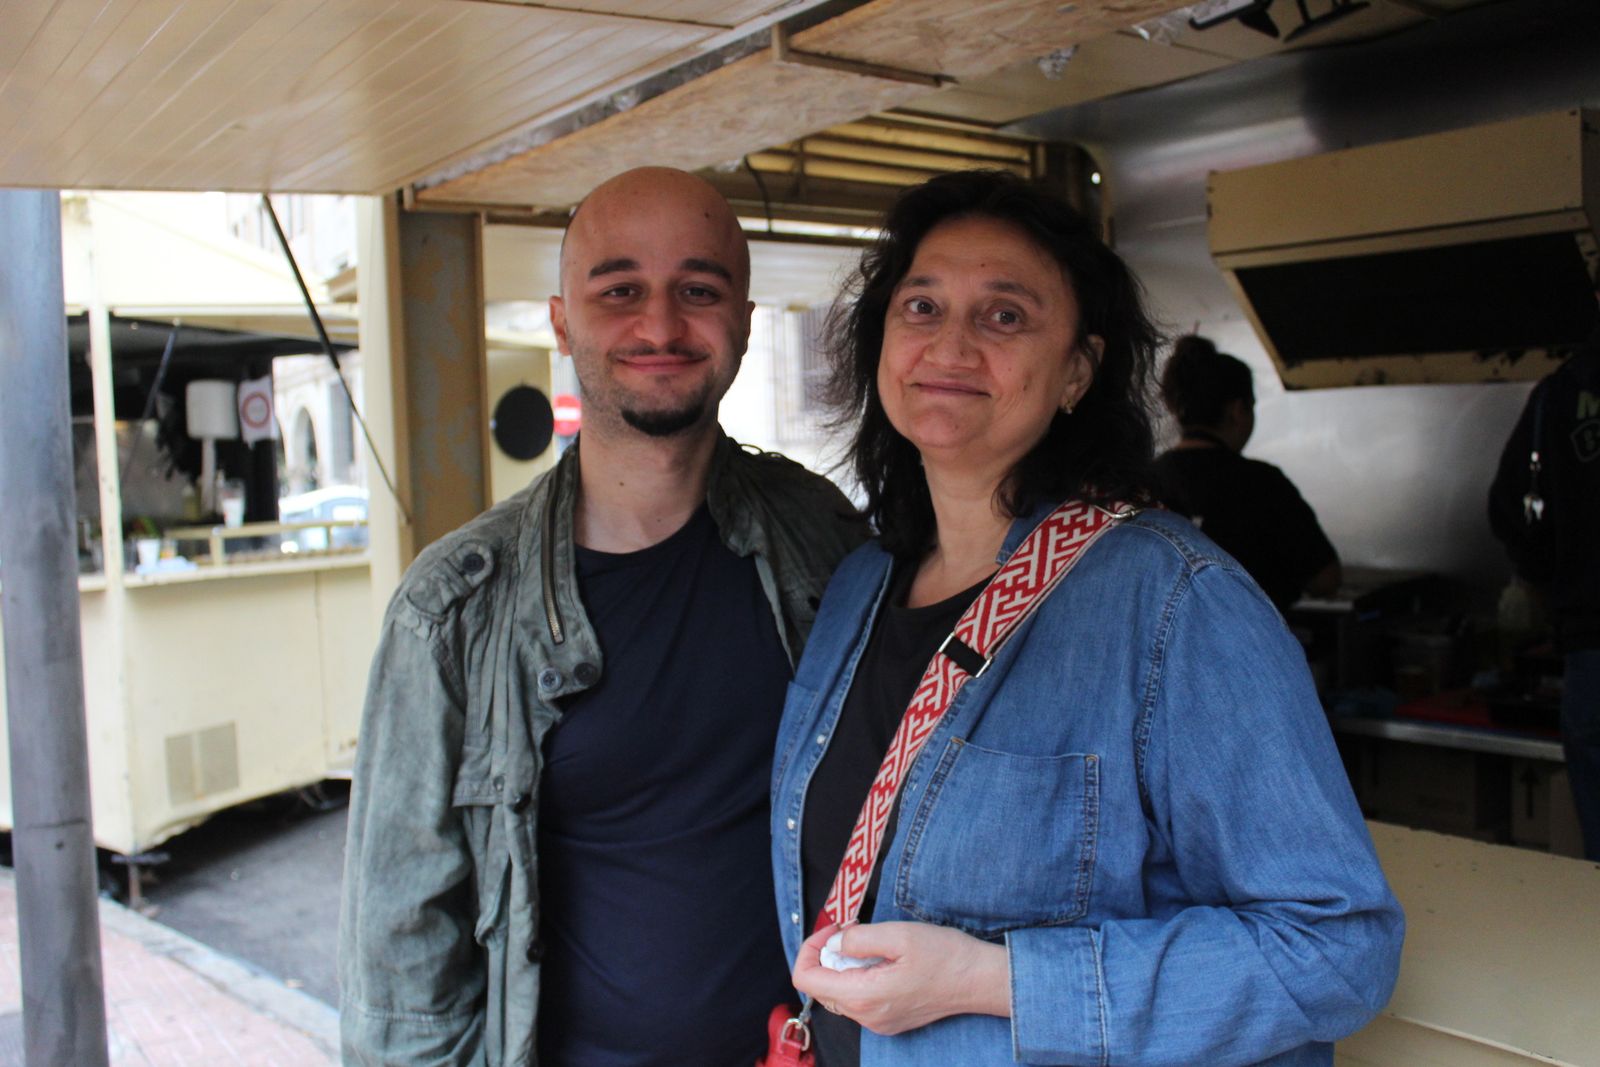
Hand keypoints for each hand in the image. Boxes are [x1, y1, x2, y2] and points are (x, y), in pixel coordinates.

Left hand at [791, 921, 1009, 1035]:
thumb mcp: (898, 934)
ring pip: (839, 992)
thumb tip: (833, 944)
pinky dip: (859, 976)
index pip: (806, 978)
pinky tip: (883, 960)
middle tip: (853, 930)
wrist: (980, 980)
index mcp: (862, 996)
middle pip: (820, 986)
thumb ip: (857, 939)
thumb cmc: (944, 955)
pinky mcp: (889, 1021)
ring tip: (872, 943)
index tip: (833, 929)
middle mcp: (866, 1017)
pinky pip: (859, 999)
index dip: (810, 947)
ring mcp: (877, 1023)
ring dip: (845, 964)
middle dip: (828, 954)